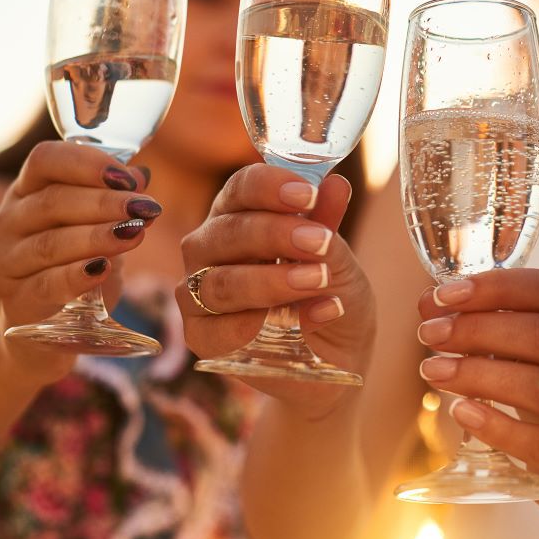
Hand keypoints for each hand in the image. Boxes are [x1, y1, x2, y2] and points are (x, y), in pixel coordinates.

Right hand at [0, 141, 155, 379]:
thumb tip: (141, 176)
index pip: (45, 160)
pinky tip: (104, 267)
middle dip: (105, 202)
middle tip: (146, 207)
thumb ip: (116, 205)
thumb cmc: (76, 269)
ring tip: (135, 233)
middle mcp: (4, 224)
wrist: (44, 334)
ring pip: (50, 243)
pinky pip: (46, 284)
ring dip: (97, 236)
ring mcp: (1, 264)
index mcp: (24, 194)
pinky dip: (77, 274)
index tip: (129, 178)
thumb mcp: (99, 231)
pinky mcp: (13, 304)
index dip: (87, 163)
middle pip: (53, 202)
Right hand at [176, 164, 375, 417]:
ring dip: (272, 281)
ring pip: (220, 282)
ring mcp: (199, 292)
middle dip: (276, 234)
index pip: (242, 188)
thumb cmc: (331, 291)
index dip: (270, 187)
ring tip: (318, 281)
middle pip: (228, 231)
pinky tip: (304, 319)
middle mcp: (210, 246)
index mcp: (240, 212)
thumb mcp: (339, 256)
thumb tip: (335, 185)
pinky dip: (261, 324)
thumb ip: (328, 223)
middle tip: (320, 243)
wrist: (339, 353)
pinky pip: (218, 329)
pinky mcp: (202, 336)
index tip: (308, 195)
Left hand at [416, 269, 538, 515]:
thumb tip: (431, 305)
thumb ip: (494, 325)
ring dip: (480, 375)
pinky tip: (463, 413)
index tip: (443, 297)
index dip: (493, 289)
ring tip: (434, 371)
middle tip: (431, 334)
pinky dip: (500, 428)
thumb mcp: (534, 358)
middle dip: (478, 330)